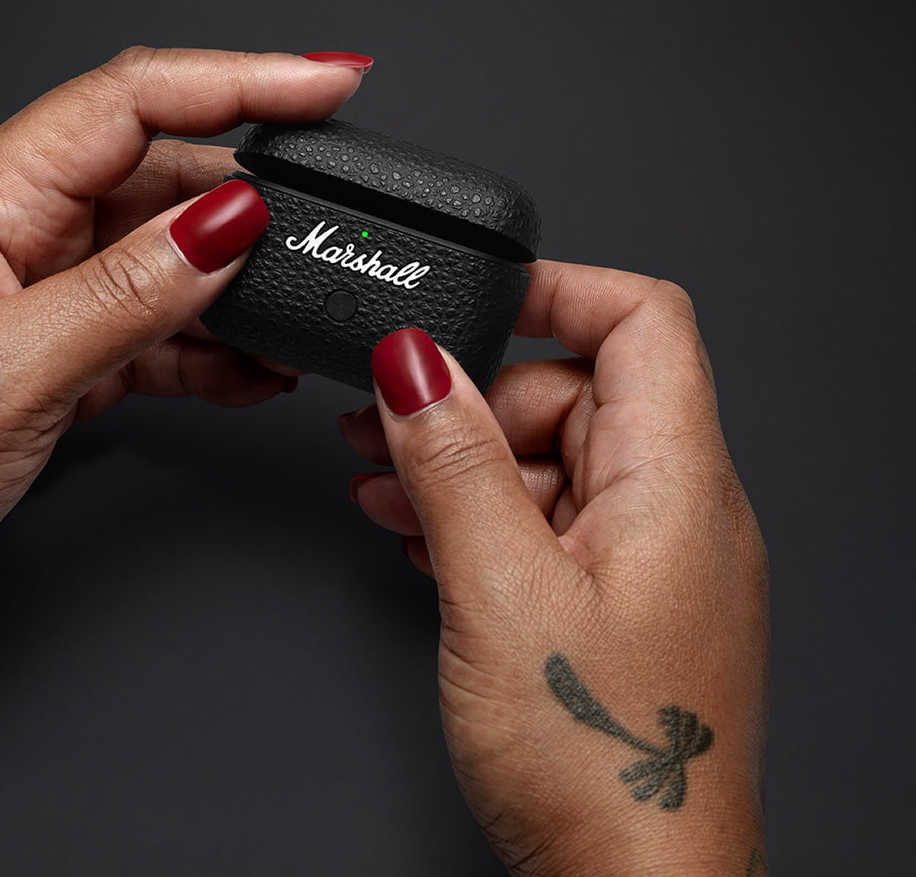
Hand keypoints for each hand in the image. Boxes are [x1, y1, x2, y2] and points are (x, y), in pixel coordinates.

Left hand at [0, 46, 364, 697]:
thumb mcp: (0, 375)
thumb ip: (126, 295)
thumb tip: (231, 223)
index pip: (132, 101)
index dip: (239, 79)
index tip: (327, 83)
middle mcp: (20, 236)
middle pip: (163, 174)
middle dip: (256, 195)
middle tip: (330, 229)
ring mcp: (42, 299)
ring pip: (169, 258)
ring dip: (240, 285)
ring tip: (296, 320)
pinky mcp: (57, 360)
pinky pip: (156, 332)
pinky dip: (210, 349)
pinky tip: (250, 375)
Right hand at [339, 263, 768, 874]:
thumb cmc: (602, 770)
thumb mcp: (499, 591)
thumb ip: (452, 461)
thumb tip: (412, 361)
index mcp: (676, 483)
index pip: (643, 320)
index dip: (557, 290)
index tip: (471, 301)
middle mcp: (678, 509)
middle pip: (576, 389)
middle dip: (475, 396)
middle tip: (387, 424)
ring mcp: (649, 558)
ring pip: (550, 457)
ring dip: (462, 460)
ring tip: (382, 480)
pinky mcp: (618, 601)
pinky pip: (547, 519)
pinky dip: (480, 512)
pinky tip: (417, 531)